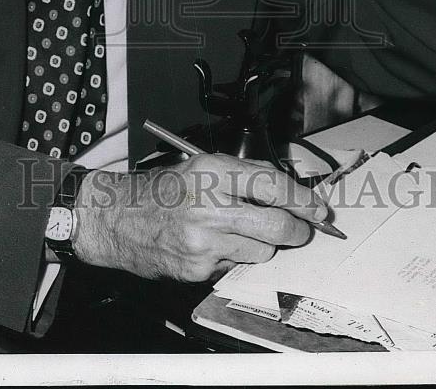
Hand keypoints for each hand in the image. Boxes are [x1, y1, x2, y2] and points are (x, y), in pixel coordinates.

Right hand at [73, 154, 328, 283]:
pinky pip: (235, 266)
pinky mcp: (198, 270)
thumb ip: (244, 174)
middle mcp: (209, 206)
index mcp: (211, 172)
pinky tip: (213, 245)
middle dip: (297, 230)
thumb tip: (288, 190)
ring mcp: (204, 242)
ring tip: (238, 231)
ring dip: (262, 245)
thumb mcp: (201, 166)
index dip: (303, 199)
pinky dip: (233, 257)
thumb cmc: (162, 189)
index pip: (272, 186)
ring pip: (262, 251)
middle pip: (277, 226)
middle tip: (301, 228)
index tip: (319, 208)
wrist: (117, 217)